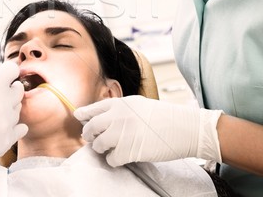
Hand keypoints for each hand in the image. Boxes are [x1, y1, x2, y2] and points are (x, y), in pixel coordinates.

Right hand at [0, 61, 26, 187]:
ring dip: (8, 110)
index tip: (6, 75)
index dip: (8, 71)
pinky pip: (21, 128)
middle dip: (10, 90)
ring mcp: (7, 124)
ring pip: (17, 110)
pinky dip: (13, 127)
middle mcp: (2, 104)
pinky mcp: (8, 141)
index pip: (12, 69)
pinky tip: (1, 128)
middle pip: (19, 90)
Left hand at [74, 96, 222, 165]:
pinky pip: (111, 159)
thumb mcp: (139, 105)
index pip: (93, 108)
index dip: (84, 115)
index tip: (78, 117)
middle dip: (89, 135)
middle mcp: (117, 116)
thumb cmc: (164, 117)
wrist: (184, 128)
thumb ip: (120, 110)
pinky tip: (121, 157)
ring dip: (101, 148)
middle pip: (91, 127)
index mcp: (120, 104)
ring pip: (98, 144)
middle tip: (92, 139)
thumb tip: (102, 117)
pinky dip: (113, 160)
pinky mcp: (128, 150)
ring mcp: (122, 133)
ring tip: (109, 149)